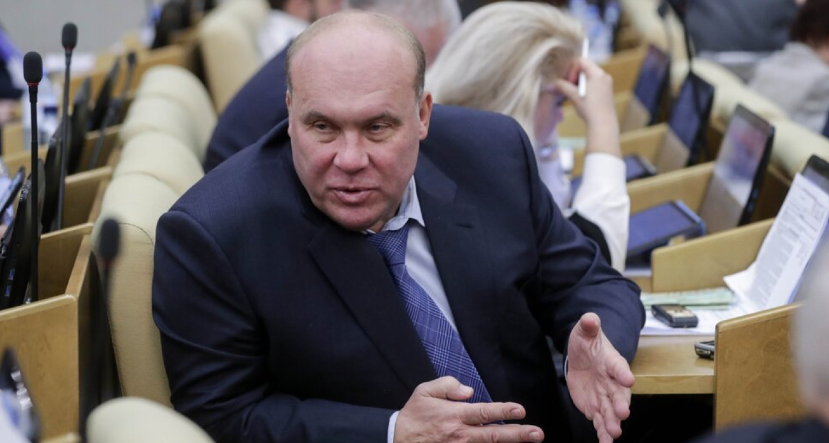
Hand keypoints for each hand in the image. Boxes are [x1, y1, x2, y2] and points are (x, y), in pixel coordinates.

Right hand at [394, 376, 543, 442]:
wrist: (396, 440)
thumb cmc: (413, 416)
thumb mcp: (424, 391)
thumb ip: (448, 386)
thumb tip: (469, 391)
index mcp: (454, 415)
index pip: (484, 413)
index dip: (504, 412)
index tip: (521, 411)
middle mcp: (460, 435)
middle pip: (493, 435)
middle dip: (518, 434)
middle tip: (537, 433)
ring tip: (529, 442)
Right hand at [555, 59, 620, 157]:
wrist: (603, 124)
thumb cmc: (589, 108)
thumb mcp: (573, 96)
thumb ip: (563, 86)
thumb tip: (555, 82)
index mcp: (597, 73)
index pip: (582, 61)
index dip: (572, 69)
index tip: (569, 82)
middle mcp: (604, 76)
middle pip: (586, 68)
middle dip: (575, 76)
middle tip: (570, 88)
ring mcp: (607, 83)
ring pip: (589, 76)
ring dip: (579, 83)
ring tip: (575, 95)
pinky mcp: (607, 91)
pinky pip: (594, 83)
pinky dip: (586, 87)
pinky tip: (582, 98)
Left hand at [566, 313, 633, 442]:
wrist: (583, 357)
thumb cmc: (588, 343)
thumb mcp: (585, 331)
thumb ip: (589, 325)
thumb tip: (590, 317)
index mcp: (612, 362)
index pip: (618, 367)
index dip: (622, 373)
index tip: (628, 380)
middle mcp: (613, 383)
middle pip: (619, 394)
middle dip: (621, 404)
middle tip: (622, 413)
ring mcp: (605, 398)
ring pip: (611, 412)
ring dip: (613, 423)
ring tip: (614, 433)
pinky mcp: (596, 409)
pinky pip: (601, 423)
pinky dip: (603, 434)